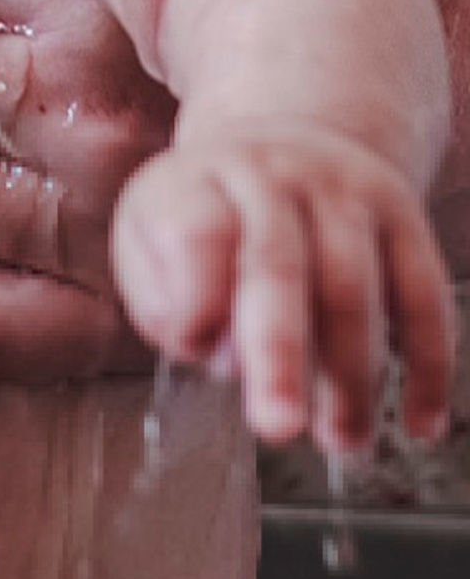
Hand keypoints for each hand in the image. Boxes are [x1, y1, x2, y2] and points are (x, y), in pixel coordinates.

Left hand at [115, 126, 455, 448]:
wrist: (285, 138)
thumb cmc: (204, 213)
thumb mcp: (151, 237)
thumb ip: (164, 298)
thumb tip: (213, 354)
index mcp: (195, 182)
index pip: (197, 235)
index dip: (197, 298)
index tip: (192, 351)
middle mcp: (272, 177)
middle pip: (278, 266)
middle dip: (280, 355)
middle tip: (278, 428)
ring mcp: (344, 190)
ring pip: (355, 288)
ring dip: (353, 377)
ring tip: (343, 441)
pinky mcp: (402, 215)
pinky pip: (423, 295)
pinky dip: (428, 364)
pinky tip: (420, 423)